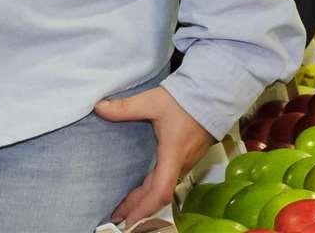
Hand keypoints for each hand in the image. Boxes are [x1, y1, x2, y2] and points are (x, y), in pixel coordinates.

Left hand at [96, 86, 215, 224]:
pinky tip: (145, 185)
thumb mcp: (153, 101)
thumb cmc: (187, 99)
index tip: (128, 221)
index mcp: (172, 154)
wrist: (214, 94)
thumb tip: (100, 107)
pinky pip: (170, 179)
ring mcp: (187, 161)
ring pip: (165, 187)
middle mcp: (181, 162)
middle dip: (138, 207)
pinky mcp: (188, 157)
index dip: (144, 209)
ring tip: (128, 205)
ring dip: (146, 198)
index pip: (160, 191)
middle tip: (118, 216)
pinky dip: (155, 188)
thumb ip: (125, 107)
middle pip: (158, 194)